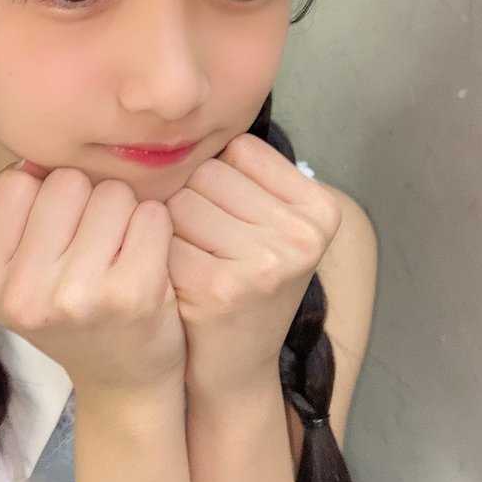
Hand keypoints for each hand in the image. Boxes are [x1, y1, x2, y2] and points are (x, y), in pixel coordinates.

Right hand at [0, 159, 186, 412]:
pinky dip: (156, 227)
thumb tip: (38, 157)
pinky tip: (148, 261)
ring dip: (124, 213)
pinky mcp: (133, 294)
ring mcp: (77, 297)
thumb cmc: (73, 313)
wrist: (124, 381)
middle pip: (65, 182)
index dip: (46, 197)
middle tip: (94, 249)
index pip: (17, 183)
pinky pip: (151, 213)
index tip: (58, 237)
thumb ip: (20, 214)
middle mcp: (22, 295)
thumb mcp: (21, 274)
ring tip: (119, 256)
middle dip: (87, 201)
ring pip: (112, 193)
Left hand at [165, 133, 341, 399]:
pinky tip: (178, 284)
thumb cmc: (243, 285)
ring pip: (181, 201)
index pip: (239, 150)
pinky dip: (159, 256)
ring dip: (172, 229)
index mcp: (322, 212)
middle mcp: (302, 237)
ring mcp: (265, 264)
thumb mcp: (270, 227)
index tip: (233, 226)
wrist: (233, 372)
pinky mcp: (221, 289)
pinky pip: (163, 238)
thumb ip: (249, 174)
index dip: (219, 183)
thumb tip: (194, 109)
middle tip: (208, 251)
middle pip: (207, 174)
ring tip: (195, 264)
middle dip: (192, 205)